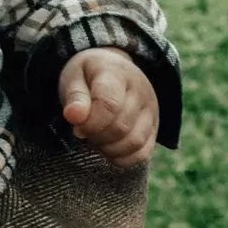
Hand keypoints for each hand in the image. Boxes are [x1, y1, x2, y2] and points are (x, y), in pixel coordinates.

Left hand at [58, 47, 157, 166]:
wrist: (111, 69)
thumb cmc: (88, 77)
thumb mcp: (73, 78)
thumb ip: (74, 97)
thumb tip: (74, 116)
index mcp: (117, 73)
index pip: (110, 105)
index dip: (91, 124)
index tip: (77, 127)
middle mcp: (140, 90)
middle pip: (121, 127)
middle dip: (97, 136)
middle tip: (84, 130)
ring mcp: (151, 110)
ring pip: (134, 142)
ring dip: (109, 148)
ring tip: (96, 137)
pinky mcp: (154, 128)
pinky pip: (142, 153)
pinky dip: (122, 158)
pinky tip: (108, 147)